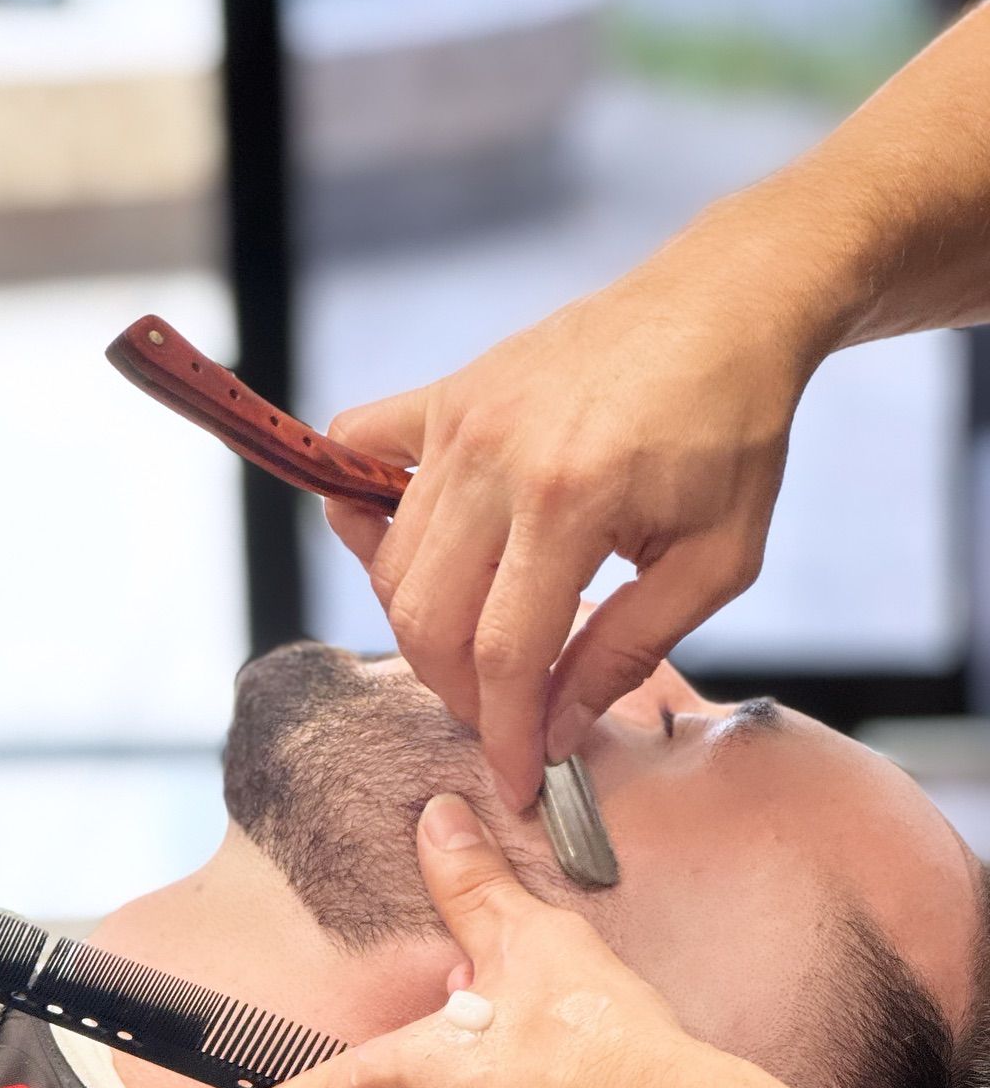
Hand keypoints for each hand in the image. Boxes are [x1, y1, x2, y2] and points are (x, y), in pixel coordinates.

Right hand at [325, 247, 816, 806]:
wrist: (722, 307)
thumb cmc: (732, 432)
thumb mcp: (715, 562)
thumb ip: (626, 650)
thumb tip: (554, 730)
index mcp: (571, 501)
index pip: (503, 653)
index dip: (503, 732)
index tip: (517, 781)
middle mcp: (494, 458)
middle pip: (426, 619)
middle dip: (459, 693)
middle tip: (507, 714)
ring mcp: (458, 420)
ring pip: (392, 564)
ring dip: (424, 629)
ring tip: (483, 647)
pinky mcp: (444, 395)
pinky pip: (355, 451)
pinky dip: (357, 508)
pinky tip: (394, 546)